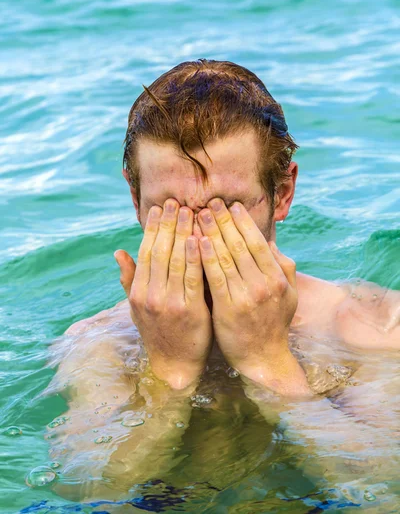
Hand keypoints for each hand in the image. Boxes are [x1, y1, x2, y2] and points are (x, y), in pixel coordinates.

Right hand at [115, 199, 212, 389]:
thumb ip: (129, 279)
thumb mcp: (137, 308)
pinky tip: (201, 239)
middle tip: (177, 202)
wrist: (175, 367)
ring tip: (191, 212)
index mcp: (138, 293)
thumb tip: (118, 252)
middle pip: (161, 251)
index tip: (160, 208)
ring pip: (177, 261)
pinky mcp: (190, 312)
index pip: (146, 252)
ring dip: (184, 233)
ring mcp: (169, 304)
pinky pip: (193, 279)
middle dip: (169, 224)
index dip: (153, 228)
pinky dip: (196, 257)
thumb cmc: (159, 333)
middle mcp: (150, 296)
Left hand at [198, 199, 310, 394]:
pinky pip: (214, 277)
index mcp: (278, 277)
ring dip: (210, 232)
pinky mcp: (228, 309)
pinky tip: (196, 241)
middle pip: (239, 245)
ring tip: (198, 214)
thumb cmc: (274, 323)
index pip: (257, 242)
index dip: (243, 222)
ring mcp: (246, 296)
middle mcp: (264, 284)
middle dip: (223, 221)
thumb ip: (281, 265)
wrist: (264, 358)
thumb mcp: (288, 293)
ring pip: (225, 257)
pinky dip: (205, 257)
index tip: (231, 205)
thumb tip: (269, 240)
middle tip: (210, 202)